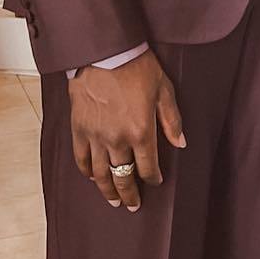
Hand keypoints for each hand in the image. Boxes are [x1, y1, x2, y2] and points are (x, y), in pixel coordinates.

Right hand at [68, 50, 185, 211]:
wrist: (104, 53)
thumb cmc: (137, 68)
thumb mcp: (164, 90)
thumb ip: (172, 120)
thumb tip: (181, 143)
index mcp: (141, 132)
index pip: (148, 166)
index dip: (152, 178)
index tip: (155, 182)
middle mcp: (117, 139)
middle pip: (123, 176)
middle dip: (130, 194)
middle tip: (133, 205)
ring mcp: (95, 136)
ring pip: (101, 173)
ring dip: (108, 190)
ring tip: (113, 201)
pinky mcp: (79, 129)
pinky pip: (81, 158)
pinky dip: (87, 171)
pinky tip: (93, 177)